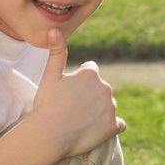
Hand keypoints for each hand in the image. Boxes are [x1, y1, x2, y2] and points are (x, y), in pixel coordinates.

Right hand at [33, 28, 125, 156]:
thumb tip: (54, 28)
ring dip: (99, 112)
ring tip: (79, 122)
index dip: (78, 83)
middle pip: (100, 90)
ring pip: (108, 106)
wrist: (48, 135)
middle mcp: (105, 87)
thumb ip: (57, 52)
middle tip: (71, 109)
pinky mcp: (114, 125)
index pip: (90, 72)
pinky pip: (118, 124)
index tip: (67, 94)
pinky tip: (96, 130)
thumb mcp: (50, 76)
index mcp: (91, 73)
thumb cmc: (46, 105)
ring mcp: (111, 107)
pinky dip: (111, 127)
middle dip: (90, 97)